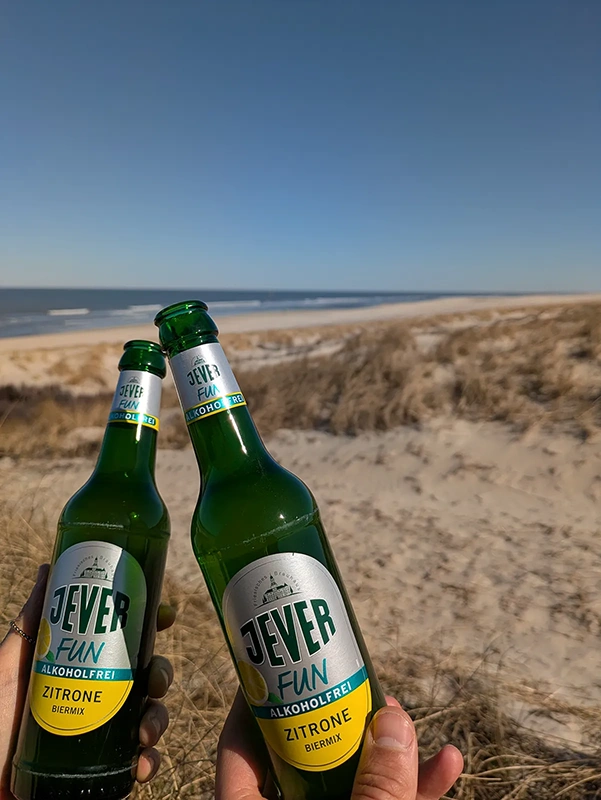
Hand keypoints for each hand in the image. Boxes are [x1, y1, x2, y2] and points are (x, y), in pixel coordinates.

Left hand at [0, 564, 175, 797]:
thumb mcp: (11, 665)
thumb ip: (32, 620)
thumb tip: (48, 565)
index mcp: (85, 665)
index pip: (127, 639)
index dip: (152, 625)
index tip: (165, 615)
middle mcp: (101, 695)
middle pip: (148, 674)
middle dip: (162, 673)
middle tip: (154, 679)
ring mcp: (105, 733)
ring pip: (152, 715)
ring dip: (159, 719)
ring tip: (145, 731)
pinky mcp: (106, 769)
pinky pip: (143, 762)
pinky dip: (150, 762)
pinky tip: (141, 764)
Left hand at [216, 690, 462, 799]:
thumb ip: (375, 790)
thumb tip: (393, 723)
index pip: (238, 748)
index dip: (256, 699)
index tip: (276, 656)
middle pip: (306, 756)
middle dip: (345, 720)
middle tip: (367, 686)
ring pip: (352, 783)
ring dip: (390, 754)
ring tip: (411, 723)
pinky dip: (411, 790)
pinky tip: (446, 766)